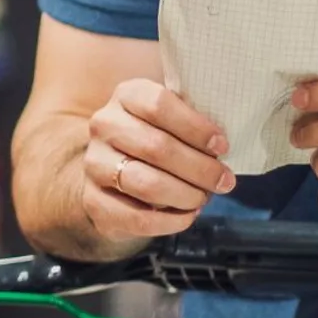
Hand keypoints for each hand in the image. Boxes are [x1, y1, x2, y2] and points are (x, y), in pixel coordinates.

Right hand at [81, 78, 236, 242]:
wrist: (114, 170)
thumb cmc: (156, 138)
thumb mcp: (172, 118)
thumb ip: (192, 121)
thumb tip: (221, 147)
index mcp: (127, 95)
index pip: (159, 104)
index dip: (195, 128)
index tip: (222, 146)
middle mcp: (104, 125)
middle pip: (156, 147)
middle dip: (199, 168)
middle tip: (224, 181)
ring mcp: (94, 164)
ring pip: (146, 183)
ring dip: (185, 195)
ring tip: (204, 198)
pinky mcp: (93, 200)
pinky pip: (136, 217)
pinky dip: (169, 221)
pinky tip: (187, 216)